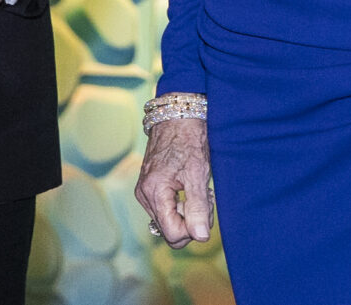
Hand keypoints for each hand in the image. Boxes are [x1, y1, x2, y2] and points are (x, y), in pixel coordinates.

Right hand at [134, 118, 215, 246]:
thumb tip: (201, 237)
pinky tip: (189, 186)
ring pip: (169, 221)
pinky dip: (181, 203)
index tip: (206, 207)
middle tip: (205, 196)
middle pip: (170, 231)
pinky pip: (166, 209)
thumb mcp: (198, 173)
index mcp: (154, 193)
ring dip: (188, 211)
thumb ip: (198, 207)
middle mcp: (144, 195)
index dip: (194, 228)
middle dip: (191, 220)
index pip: (173, 234)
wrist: (178, 114)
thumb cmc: (189, 139)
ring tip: (198, 188)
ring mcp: (145, 192)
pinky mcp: (150, 188)